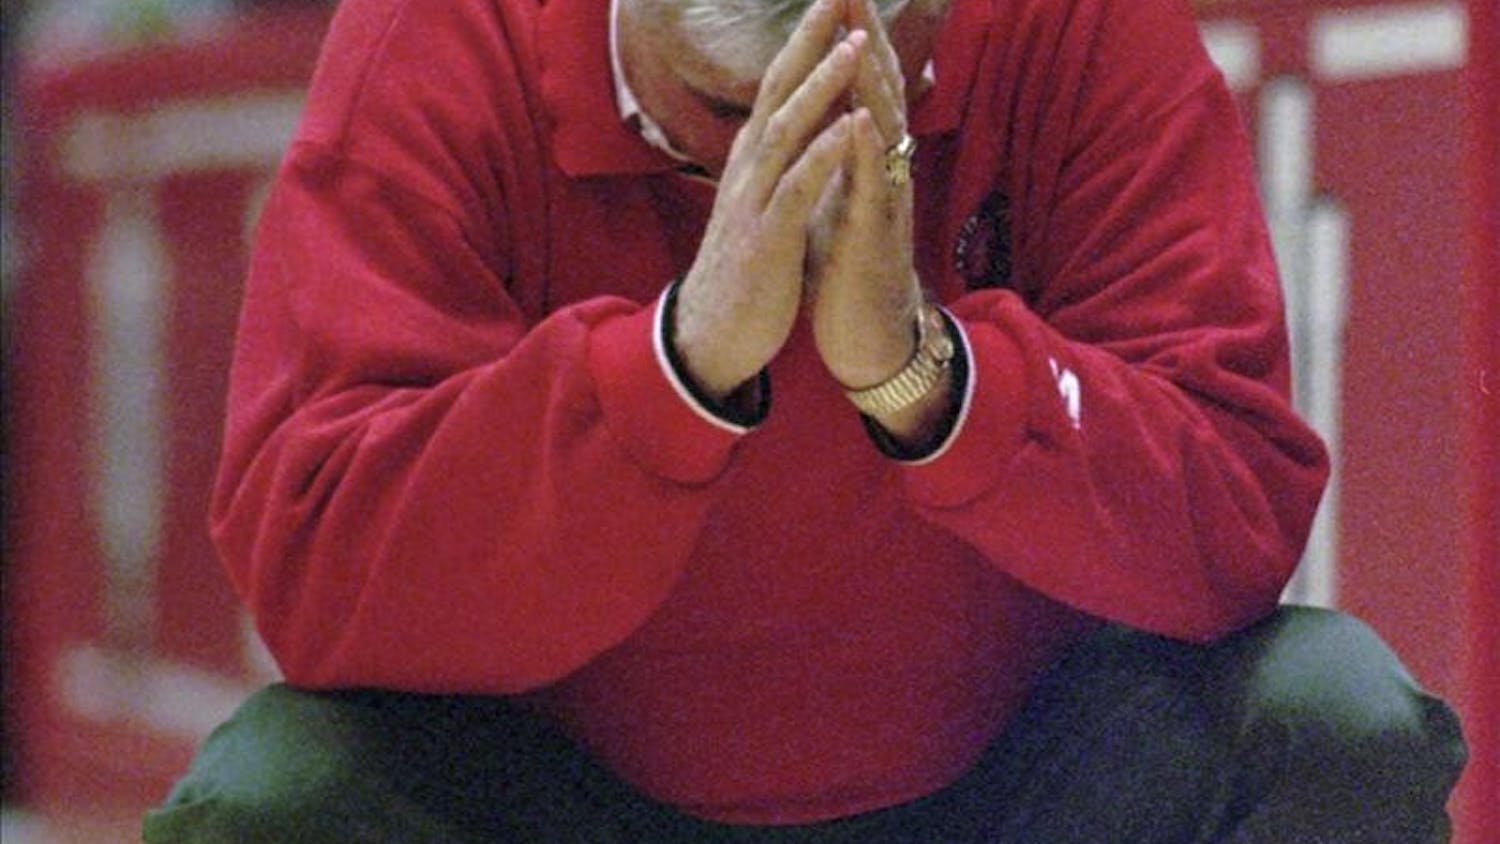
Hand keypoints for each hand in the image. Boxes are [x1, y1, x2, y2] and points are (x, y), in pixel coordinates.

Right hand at [673, 0, 864, 399]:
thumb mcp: (758, 207)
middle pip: (777, 92)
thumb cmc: (743, 272)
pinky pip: (796, 189)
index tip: (831, 2)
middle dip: (809, 42)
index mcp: (751, 164)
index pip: (776, 89)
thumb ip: (775, 165)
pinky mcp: (765, 240)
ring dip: (820, 87)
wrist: (711, 338)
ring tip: (851, 46)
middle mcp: (747, 172)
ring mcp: (753, 203)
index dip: (803, 43)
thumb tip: (790, 127)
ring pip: (786, 132)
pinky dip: (823, 154)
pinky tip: (848, 126)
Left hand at [806, 0, 924, 391]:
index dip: (851, 36)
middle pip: (880, 89)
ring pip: (885, 129)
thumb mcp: (835, 197)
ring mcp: (884, 199)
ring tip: (862, 33)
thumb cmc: (847, 270)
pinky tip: (861, 119)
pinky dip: (868, 151)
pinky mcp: (876, 236)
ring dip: (873, 80)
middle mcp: (883, 169)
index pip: (861, 84)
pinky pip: (875, 187)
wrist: (863, 338)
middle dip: (867, 36)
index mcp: (866, 159)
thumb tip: (826, 115)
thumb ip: (836, 156)